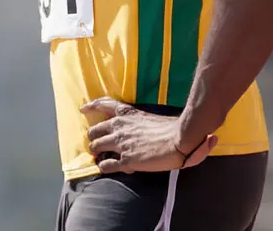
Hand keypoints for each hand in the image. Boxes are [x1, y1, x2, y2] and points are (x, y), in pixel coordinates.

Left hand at [81, 98, 217, 173]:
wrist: (180, 141)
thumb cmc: (176, 130)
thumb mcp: (159, 119)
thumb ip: (157, 121)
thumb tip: (189, 126)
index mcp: (128, 113)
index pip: (104, 104)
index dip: (91, 106)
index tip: (83, 109)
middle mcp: (120, 126)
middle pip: (95, 128)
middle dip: (94, 136)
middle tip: (97, 142)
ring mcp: (121, 143)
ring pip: (96, 146)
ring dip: (97, 151)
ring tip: (100, 156)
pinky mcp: (125, 160)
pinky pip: (106, 164)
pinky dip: (104, 167)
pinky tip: (108, 168)